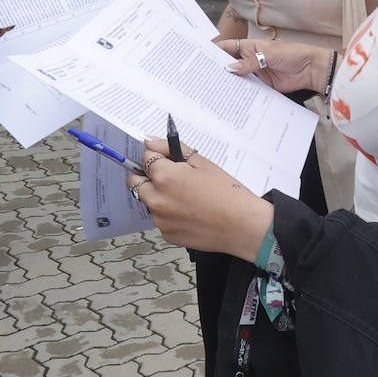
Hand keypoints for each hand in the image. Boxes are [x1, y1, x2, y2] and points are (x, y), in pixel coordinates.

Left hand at [127, 138, 273, 261]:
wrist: (242, 225)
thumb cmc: (227, 193)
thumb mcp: (201, 162)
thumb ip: (171, 149)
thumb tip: (151, 142)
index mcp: (164, 177)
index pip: (145, 157)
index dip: (157, 157)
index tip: (167, 160)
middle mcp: (156, 199)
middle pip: (135, 181)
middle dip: (147, 176)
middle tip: (168, 178)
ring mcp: (160, 219)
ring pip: (148, 201)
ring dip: (158, 196)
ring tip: (186, 198)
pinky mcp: (167, 234)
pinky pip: (160, 219)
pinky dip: (169, 214)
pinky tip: (189, 212)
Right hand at [214, 38, 330, 93]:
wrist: (310, 69)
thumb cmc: (292, 54)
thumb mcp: (269, 55)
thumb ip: (249, 63)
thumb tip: (230, 68)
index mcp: (250, 47)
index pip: (229, 47)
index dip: (216, 50)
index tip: (203, 55)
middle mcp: (251, 60)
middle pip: (231, 64)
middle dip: (220, 68)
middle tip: (206, 75)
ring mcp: (256, 73)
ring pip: (238, 78)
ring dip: (230, 82)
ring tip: (216, 87)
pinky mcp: (263, 85)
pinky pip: (249, 89)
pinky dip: (242, 92)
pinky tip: (233, 96)